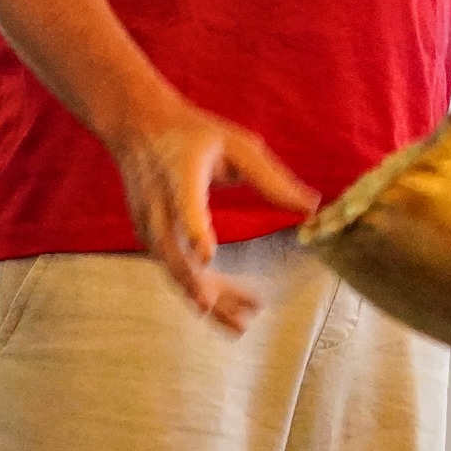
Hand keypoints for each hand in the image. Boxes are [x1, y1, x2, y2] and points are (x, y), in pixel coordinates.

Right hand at [101, 90, 318, 332]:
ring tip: (242, 324)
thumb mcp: (237, 145)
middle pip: (174, 251)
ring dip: (207, 296)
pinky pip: (172, 268)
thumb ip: (271, 178)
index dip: (194, 229)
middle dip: (204, 285)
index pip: (184, 204)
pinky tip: (224, 308)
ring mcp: (148, 223)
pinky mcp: (148, 236)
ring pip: (174, 269)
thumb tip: (312, 206)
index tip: (207, 256)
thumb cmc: (195, 134)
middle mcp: (158, 203)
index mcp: (180, 173)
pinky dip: (197, 289)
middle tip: (240, 315)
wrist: (137, 126)